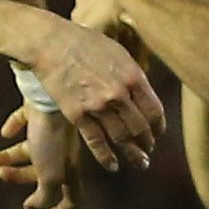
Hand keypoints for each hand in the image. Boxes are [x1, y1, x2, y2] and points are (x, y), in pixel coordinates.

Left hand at [0, 107, 84, 208]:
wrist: (49, 89)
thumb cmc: (51, 134)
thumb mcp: (51, 172)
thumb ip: (47, 193)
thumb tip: (36, 205)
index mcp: (70, 167)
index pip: (72, 199)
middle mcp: (63, 150)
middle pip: (43, 173)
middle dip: (20, 178)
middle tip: (1, 175)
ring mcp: (51, 129)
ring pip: (30, 149)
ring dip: (9, 158)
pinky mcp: (38, 109)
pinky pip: (25, 122)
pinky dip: (13, 128)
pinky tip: (5, 132)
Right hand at [26, 10, 166, 171]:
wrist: (50, 44)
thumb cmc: (83, 42)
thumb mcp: (117, 52)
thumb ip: (131, 74)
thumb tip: (141, 92)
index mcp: (133, 76)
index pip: (154, 110)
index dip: (158, 126)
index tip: (158, 133)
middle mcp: (119, 94)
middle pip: (141, 128)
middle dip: (148, 143)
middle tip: (149, 151)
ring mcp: (98, 106)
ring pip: (122, 138)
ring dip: (134, 154)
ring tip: (140, 163)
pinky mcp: (77, 115)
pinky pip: (96, 142)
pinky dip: (107, 157)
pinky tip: (113, 166)